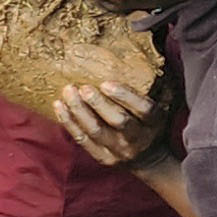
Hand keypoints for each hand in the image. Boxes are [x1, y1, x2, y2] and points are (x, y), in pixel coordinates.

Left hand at [47, 77, 166, 167]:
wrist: (147, 159)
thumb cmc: (148, 124)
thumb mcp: (157, 108)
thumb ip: (145, 90)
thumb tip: (126, 57)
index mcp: (154, 123)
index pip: (144, 109)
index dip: (125, 96)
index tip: (107, 83)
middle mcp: (137, 138)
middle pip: (118, 121)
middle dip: (99, 104)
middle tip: (84, 87)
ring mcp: (118, 149)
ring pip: (96, 130)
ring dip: (79, 111)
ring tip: (68, 92)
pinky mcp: (102, 156)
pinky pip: (82, 139)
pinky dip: (69, 122)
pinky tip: (59, 106)